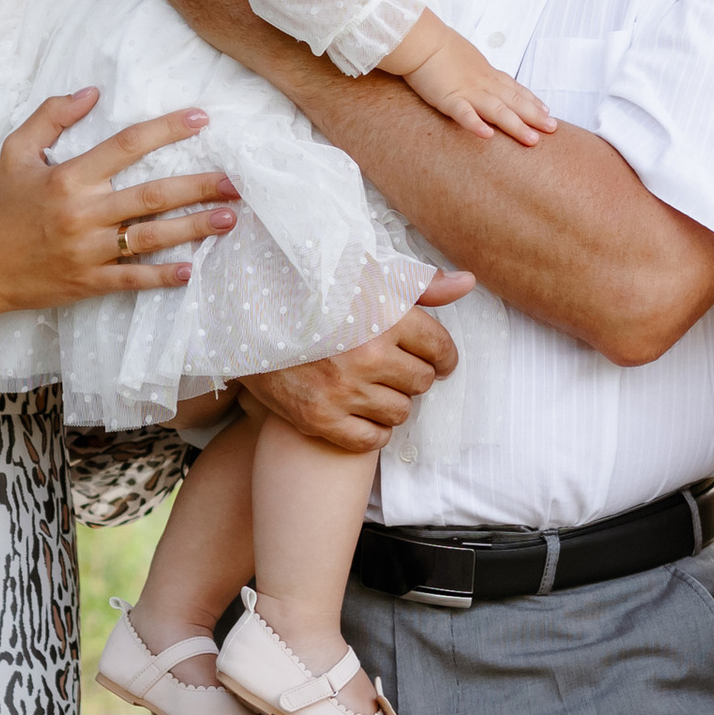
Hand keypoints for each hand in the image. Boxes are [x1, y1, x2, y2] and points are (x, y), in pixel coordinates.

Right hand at [0, 91, 237, 318]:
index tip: (201, 120)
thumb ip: (51, 116)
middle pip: (151, 196)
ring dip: (193, 228)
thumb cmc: (2, 206)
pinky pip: (132, 279)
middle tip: (234, 182)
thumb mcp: (15, 152)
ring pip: (150, 238)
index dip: (166, 130)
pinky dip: (162, 277)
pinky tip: (190, 271)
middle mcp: (83, 213)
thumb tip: (92, 91)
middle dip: (197, 187)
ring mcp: (88, 251)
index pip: (126, 146)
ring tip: (228, 219)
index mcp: (69, 177)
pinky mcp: (88, 282)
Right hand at [236, 291, 466, 451]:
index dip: (443, 356)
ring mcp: (344, 390)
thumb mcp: (366, 275)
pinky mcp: (320, 418)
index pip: (440, 349)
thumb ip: (422, 285)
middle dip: (414, 374)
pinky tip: (360, 409)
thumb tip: (467, 283)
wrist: (247, 316)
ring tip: (373, 384)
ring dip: (393, 400)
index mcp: (385, 315)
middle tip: (395, 366)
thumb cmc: (312, 292)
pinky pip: (372, 439)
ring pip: (401, 411)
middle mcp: (368, 354)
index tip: (437, 359)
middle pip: (422, 382)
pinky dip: (372, 429)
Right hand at [405, 36, 555, 145]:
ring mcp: (467, 92)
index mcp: (486, 73)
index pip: (515, 88)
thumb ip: (477, 70)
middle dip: (534, 116)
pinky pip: (464, 114)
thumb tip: (481, 75)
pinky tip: (488, 136)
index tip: (547, 111)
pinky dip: (476, 125)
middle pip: (514, 101)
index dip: (532, 101)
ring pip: (497, 110)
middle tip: (553, 129)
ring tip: (532, 140)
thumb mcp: (466, 57)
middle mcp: (483, 83)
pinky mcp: (448, 99)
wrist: (421, 39)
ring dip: (516, 125)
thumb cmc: (439, 46)